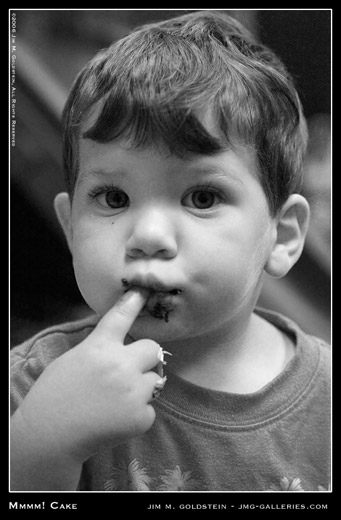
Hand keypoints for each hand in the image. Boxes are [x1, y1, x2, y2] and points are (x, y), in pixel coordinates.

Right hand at [14, 288, 161, 462]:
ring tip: (117, 401)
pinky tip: (116, 420)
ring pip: (155, 381)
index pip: (122, 316)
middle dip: (145, 358)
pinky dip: (137, 415)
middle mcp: (121, 365)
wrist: (49, 435)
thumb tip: (121, 345)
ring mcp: (134, 392)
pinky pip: (150, 409)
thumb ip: (99, 348)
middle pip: (154, 349)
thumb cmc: (54, 395)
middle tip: (129, 370)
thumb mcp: (73, 359)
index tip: (145, 290)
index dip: (135, 301)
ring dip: (142, 388)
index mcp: (100, 347)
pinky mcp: (141, 418)